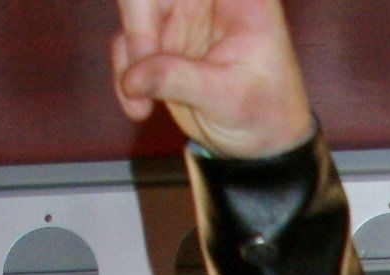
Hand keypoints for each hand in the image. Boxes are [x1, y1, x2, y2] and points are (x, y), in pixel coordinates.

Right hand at [111, 0, 314, 155]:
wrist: (262, 145)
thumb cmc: (264, 115)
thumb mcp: (229, 99)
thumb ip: (181, 80)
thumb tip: (132, 79)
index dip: (157, 3)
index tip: (152, 48)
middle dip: (138, 29)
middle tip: (137, 79)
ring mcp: (180, 15)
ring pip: (134, 12)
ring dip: (128, 58)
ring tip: (140, 107)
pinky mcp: (161, 39)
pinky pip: (126, 44)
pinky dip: (125, 76)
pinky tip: (138, 109)